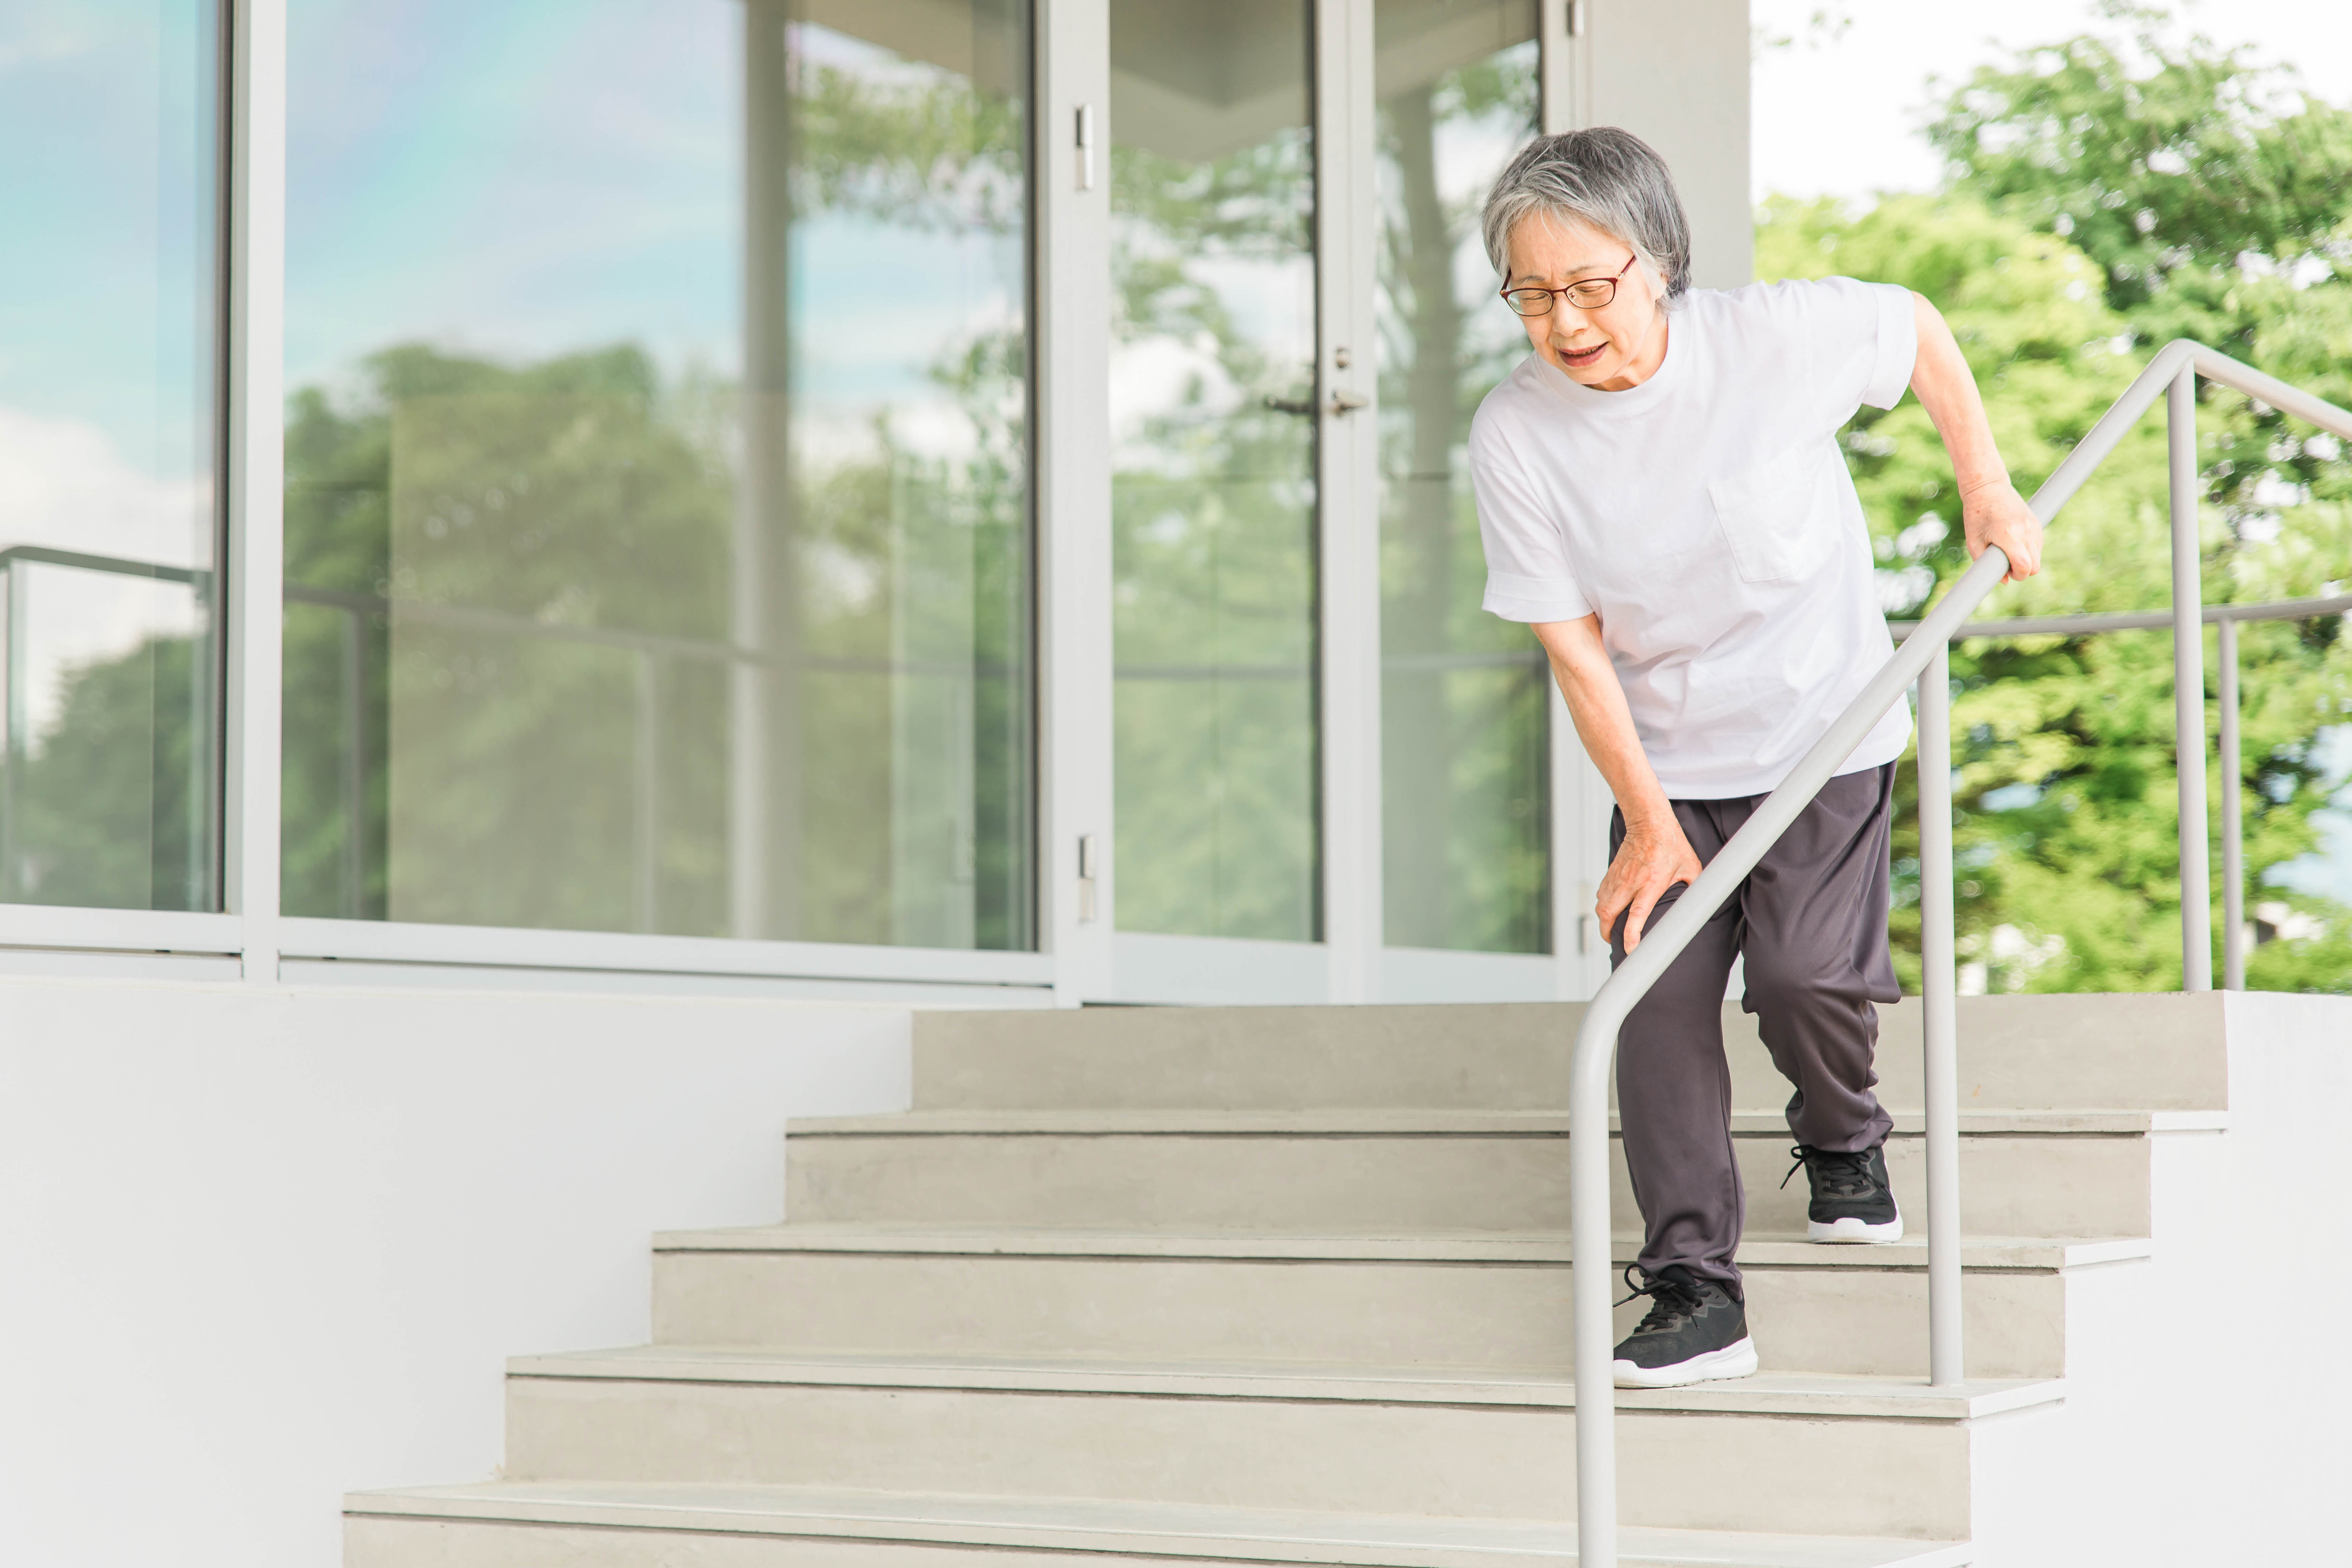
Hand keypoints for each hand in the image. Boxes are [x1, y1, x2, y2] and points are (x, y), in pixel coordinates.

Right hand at [1597, 814, 1703, 953]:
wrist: (1649, 822)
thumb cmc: (1671, 844)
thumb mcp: (1690, 868)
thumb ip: (1695, 887)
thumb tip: (1702, 904)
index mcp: (1651, 883)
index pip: (1636, 914)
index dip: (1631, 935)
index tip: (1629, 949)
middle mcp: (1631, 882)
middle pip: (1608, 913)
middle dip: (1607, 933)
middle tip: (1614, 942)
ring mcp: (1618, 877)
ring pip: (1601, 905)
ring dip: (1604, 920)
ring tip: (1611, 930)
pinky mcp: (1612, 872)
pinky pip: (1601, 894)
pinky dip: (1603, 905)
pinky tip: (1610, 909)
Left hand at [1960, 477, 2042, 582]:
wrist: (1988, 488)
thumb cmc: (1976, 515)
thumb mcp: (1974, 541)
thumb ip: (1985, 563)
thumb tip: (2005, 581)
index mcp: (2008, 535)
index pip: (2024, 566)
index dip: (2017, 575)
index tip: (2006, 571)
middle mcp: (2025, 531)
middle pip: (2035, 566)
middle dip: (2022, 570)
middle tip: (2006, 562)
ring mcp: (2034, 526)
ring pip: (2038, 556)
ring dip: (2026, 560)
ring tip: (2008, 550)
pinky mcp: (2037, 523)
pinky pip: (2038, 546)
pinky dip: (2029, 550)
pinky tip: (2015, 542)